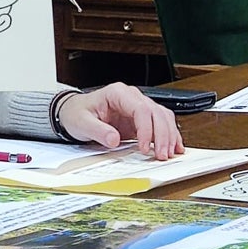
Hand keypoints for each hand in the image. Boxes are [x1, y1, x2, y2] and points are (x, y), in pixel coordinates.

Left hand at [57, 82, 184, 159]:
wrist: (73, 113)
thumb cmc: (76, 113)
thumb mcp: (81, 122)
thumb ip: (97, 130)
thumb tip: (114, 139)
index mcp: (117, 93)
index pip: (140, 109)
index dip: (146, 129)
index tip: (144, 148)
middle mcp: (131, 97)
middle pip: (156, 112)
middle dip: (162, 135)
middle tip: (161, 155)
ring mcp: (138, 106)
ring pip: (163, 117)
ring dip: (169, 136)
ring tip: (168, 154)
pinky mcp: (141, 118)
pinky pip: (161, 123)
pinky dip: (169, 135)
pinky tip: (174, 147)